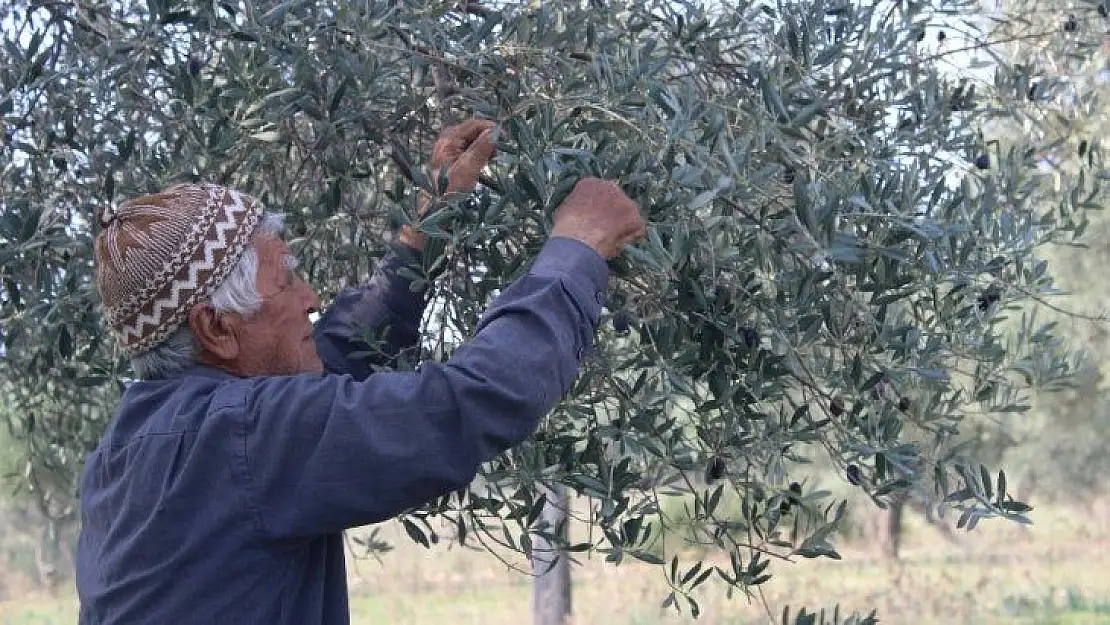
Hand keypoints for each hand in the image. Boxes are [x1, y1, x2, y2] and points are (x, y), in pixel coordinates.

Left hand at [399, 118, 497, 249]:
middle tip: (501, 149)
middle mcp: (447, 142)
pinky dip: (480, 153)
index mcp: (448, 140)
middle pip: (472, 131)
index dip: (491, 128)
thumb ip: (481, 148)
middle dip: (488, 137)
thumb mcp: (468, 169)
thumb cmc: (449, 192)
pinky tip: (486, 162)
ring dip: (485, 146)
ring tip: (495, 157)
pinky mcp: (451, 161)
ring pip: (472, 141)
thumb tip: (495, 132)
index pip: (474, 124)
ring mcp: (448, 151)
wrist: (434, 213)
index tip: (506, 138)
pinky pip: (469, 150)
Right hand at [550, 178, 646, 258]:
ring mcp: (626, 202)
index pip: (599, 194)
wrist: (578, 239)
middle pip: (616, 202)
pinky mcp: (636, 219)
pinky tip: (617, 247)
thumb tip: (582, 214)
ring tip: (608, 242)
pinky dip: (630, 240)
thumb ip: (579, 207)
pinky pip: (636, 231)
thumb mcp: (565, 210)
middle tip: (603, 232)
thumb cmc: (566, 228)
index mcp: (591, 183)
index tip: (593, 220)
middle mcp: (611, 187)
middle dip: (612, 216)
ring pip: (627, 216)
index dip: (597, 209)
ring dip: (621, 227)